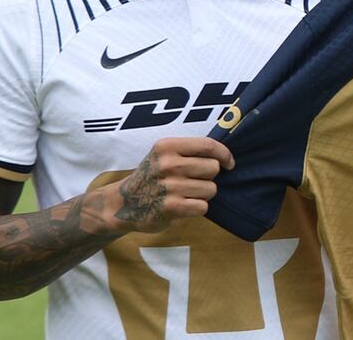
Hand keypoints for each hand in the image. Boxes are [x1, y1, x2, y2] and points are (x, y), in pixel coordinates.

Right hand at [101, 137, 233, 233]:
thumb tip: (225, 156)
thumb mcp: (164, 155)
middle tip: (194, 181)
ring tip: (186, 194)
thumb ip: (190, 151)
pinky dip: (197, 208)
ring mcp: (170, 186)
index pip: (208, 145)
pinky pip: (203, 206)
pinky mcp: (171, 208)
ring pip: (211, 189)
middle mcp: (168, 164)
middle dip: (209, 177)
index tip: (229, 163)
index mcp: (167, 146)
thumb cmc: (152, 176)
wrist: (123, 203)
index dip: (224, 154)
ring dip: (203, 194)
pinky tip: (184, 206)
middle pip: (213, 168)